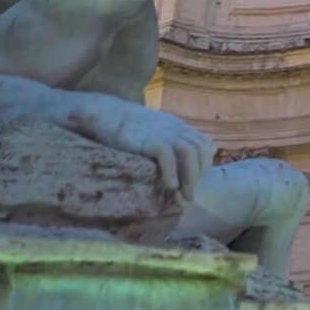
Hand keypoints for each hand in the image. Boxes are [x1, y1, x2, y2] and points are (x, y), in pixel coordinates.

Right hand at [86, 101, 215, 199]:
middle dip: (199, 174)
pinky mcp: (150, 139)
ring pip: (190, 154)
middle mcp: (176, 128)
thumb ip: (165, 143)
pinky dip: (172, 173)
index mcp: (178, 127)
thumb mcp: (153, 132)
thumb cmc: (126, 128)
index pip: (204, 144)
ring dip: (190, 177)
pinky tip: (170, 186)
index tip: (194, 180)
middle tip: (189, 194)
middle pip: (202, 150)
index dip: (204, 163)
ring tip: (184, 196)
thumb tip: (171, 166)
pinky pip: (168, 156)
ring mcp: (164, 132)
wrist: (105, 114)